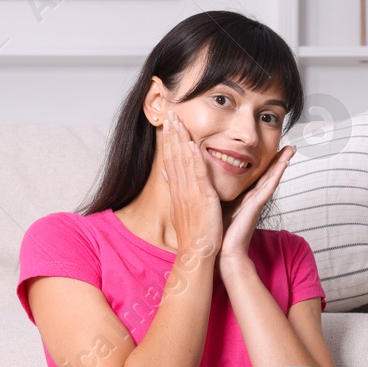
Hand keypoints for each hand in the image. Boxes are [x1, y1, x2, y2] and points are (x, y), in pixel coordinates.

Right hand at [158, 110, 222, 267]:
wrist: (197, 252)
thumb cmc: (193, 234)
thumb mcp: (182, 209)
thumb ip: (176, 190)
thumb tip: (165, 175)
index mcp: (178, 191)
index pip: (171, 160)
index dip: (169, 142)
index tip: (167, 125)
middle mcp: (181, 189)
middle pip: (173, 156)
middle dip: (171, 134)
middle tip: (169, 113)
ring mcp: (190, 192)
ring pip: (183, 161)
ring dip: (180, 140)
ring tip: (177, 121)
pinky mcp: (202, 198)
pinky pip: (197, 175)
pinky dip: (194, 159)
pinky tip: (192, 144)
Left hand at [219, 144, 294, 268]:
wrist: (221, 252)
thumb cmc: (217, 232)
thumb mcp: (215, 206)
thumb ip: (216, 194)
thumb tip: (204, 180)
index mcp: (244, 198)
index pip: (256, 176)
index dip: (264, 163)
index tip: (272, 149)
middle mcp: (253, 199)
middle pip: (268, 175)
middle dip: (278, 160)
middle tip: (289, 145)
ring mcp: (256, 202)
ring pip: (271, 178)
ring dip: (282, 163)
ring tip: (291, 149)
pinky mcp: (256, 206)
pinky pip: (268, 187)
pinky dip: (277, 174)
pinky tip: (284, 163)